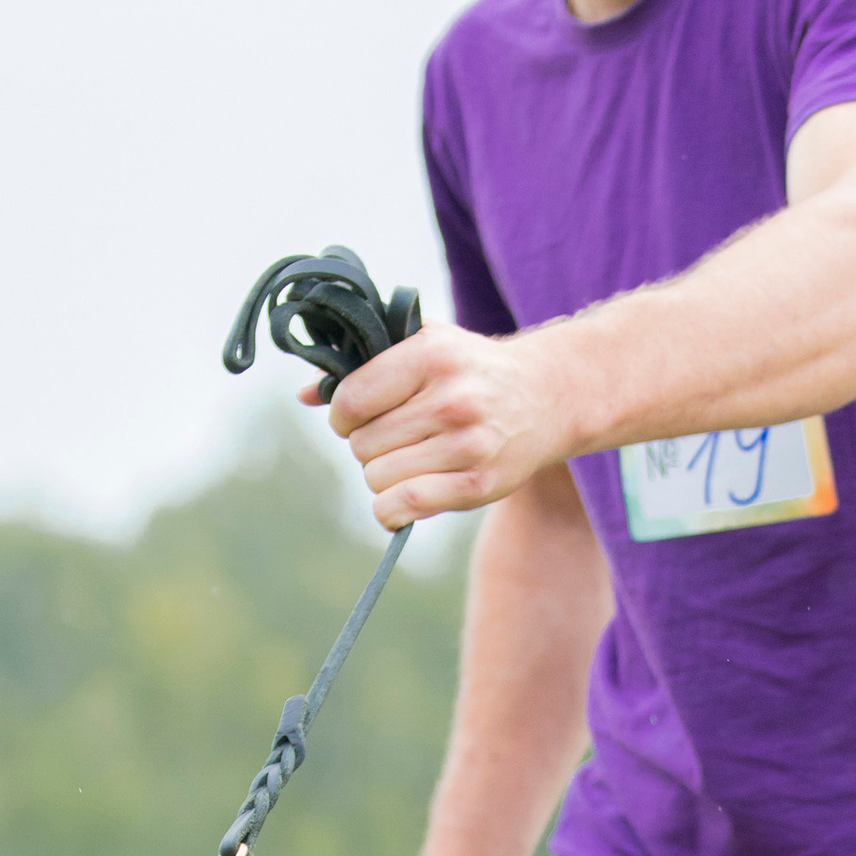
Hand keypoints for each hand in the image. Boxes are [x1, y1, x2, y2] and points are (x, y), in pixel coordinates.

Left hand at [315, 324, 589, 528]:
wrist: (550, 396)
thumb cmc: (474, 370)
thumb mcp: (427, 345)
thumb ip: (366, 362)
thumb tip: (305, 394)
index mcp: (432, 356)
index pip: (352, 399)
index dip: (343, 415)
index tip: (357, 416)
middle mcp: (451, 400)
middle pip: (362, 445)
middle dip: (368, 445)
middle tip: (395, 438)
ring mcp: (468, 445)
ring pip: (378, 478)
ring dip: (382, 476)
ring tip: (409, 460)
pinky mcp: (479, 484)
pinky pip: (403, 507)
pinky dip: (391, 510)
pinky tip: (401, 499)